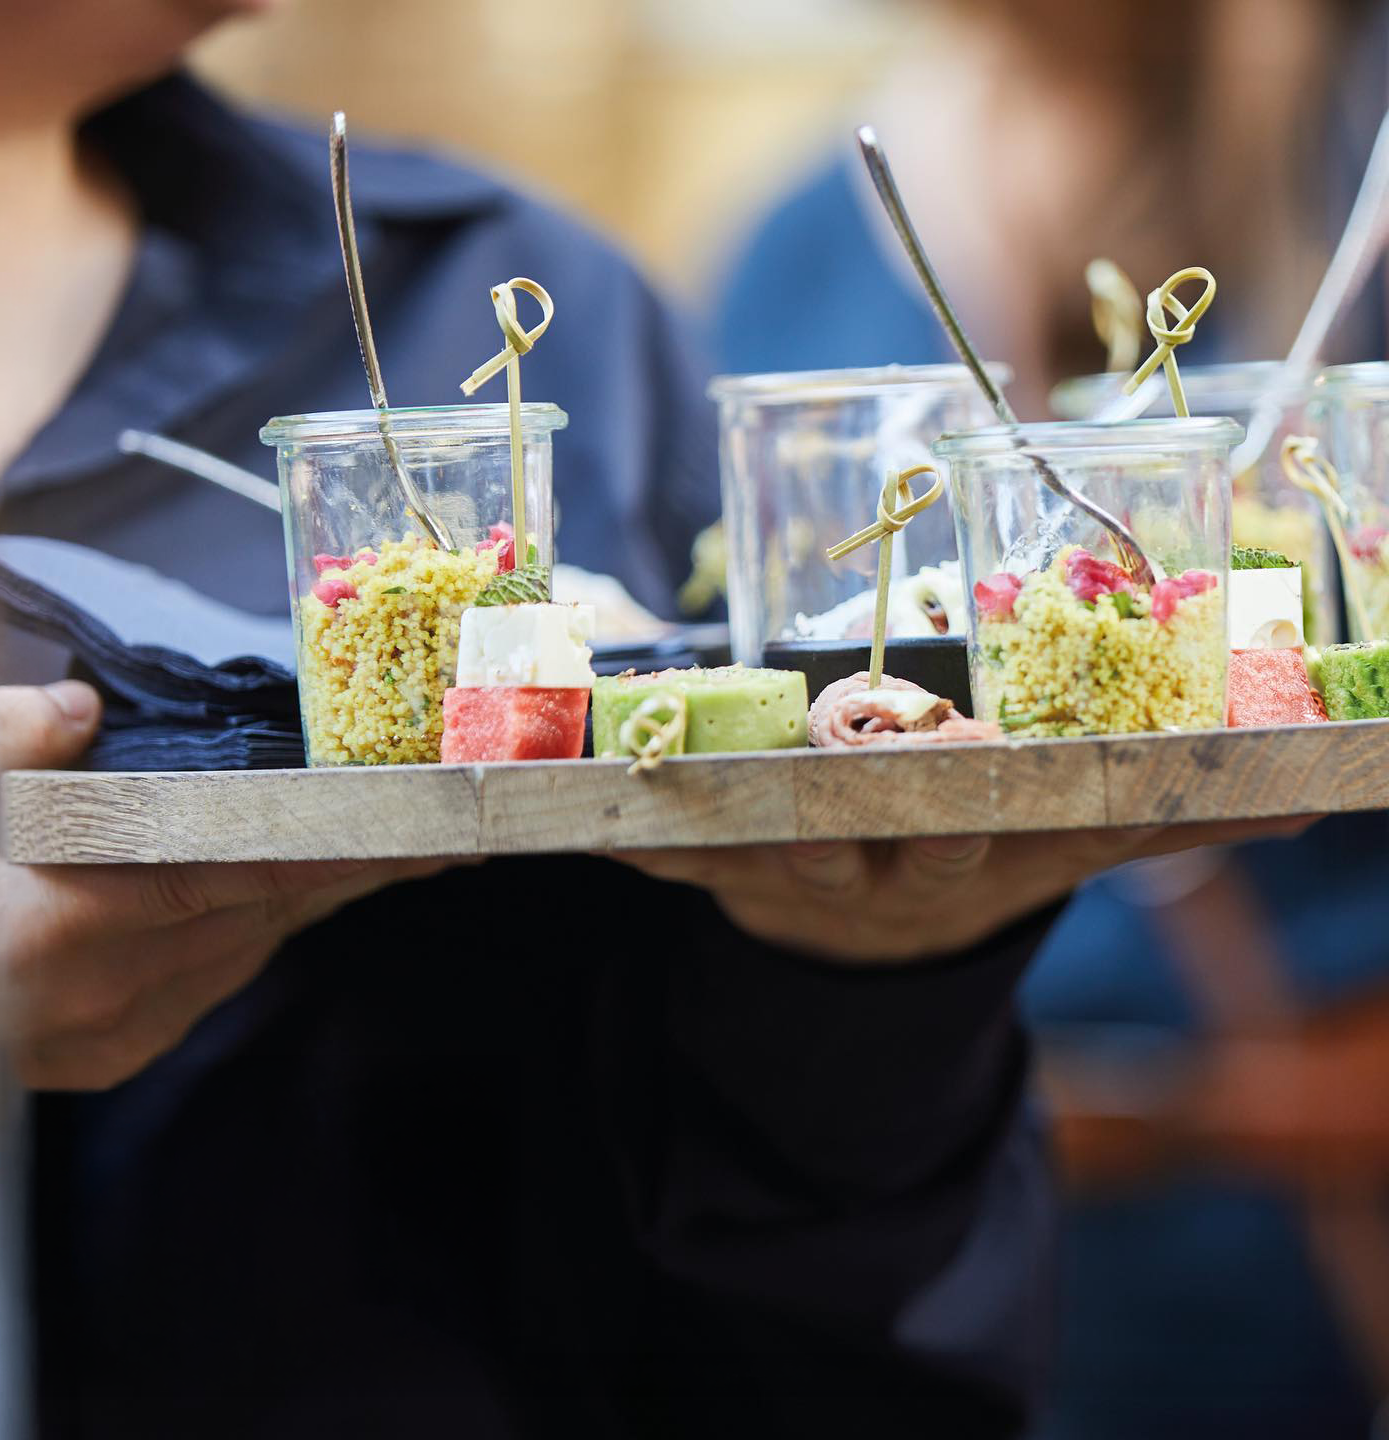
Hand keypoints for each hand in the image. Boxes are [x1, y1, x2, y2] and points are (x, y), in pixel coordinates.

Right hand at [0, 683, 463, 1089]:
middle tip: (435, 834)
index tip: (420, 830)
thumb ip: (3, 738)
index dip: (337, 846)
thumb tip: (80, 710)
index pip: (237, 873)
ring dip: (318, 900)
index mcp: (51, 932)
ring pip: (251, 948)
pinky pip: (220, 978)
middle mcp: (96, 998)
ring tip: (390, 856)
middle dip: (352, 870)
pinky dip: (264, 930)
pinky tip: (302, 896)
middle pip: (263, 913)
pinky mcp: (116, 1055)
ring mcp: (111, 1039)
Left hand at [614, 818, 1317, 964]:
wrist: (876, 946)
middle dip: (845, 798)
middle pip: (861, 832)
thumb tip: (1316, 795)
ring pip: (750, 839)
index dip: (969, 802)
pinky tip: (576, 822)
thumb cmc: (978, 859)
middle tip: (827, 746)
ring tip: (646, 774)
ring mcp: (795, 875)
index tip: (962, 775)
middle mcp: (881, 869)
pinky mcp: (722, 872)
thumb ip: (1181, 817)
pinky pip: (667, 857)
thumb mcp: (1075, 851)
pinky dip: (622, 842)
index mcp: (969, 853)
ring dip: (701, 813)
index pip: (976, 824)